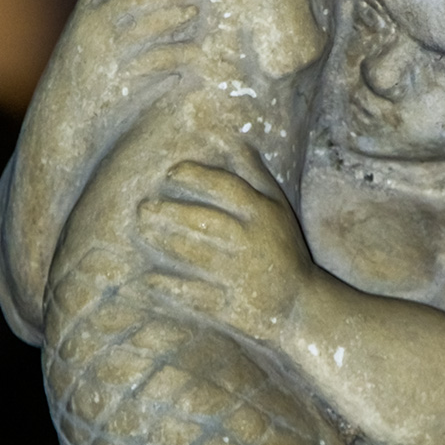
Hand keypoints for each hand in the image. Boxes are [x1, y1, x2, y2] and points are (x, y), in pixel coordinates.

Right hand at [79, 0, 200, 87]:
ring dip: (178, 17)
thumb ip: (117, 16)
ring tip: (193, 13)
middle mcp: (93, 26)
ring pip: (151, 25)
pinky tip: (193, 54)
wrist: (62, 126)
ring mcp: (107, 55)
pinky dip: (180, 55)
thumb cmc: (83, 81)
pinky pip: (160, 61)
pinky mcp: (122, 81)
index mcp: (85, 9)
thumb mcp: (91, 40)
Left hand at [136, 161, 311, 338]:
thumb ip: (255, 175)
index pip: (227, 187)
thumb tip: (233, 140)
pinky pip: (196, 294)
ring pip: (197, 255)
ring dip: (167, 243)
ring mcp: (241, 275)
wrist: (300, 304)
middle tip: (144, 208)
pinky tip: (149, 279)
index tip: (171, 172)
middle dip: (172, 213)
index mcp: (262, 215)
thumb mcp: (277, 207)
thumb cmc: (283, 248)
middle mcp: (251, 242)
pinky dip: (171, 287)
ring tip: (144, 230)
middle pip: (206, 221)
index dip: (197, 177)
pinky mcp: (232, 304)